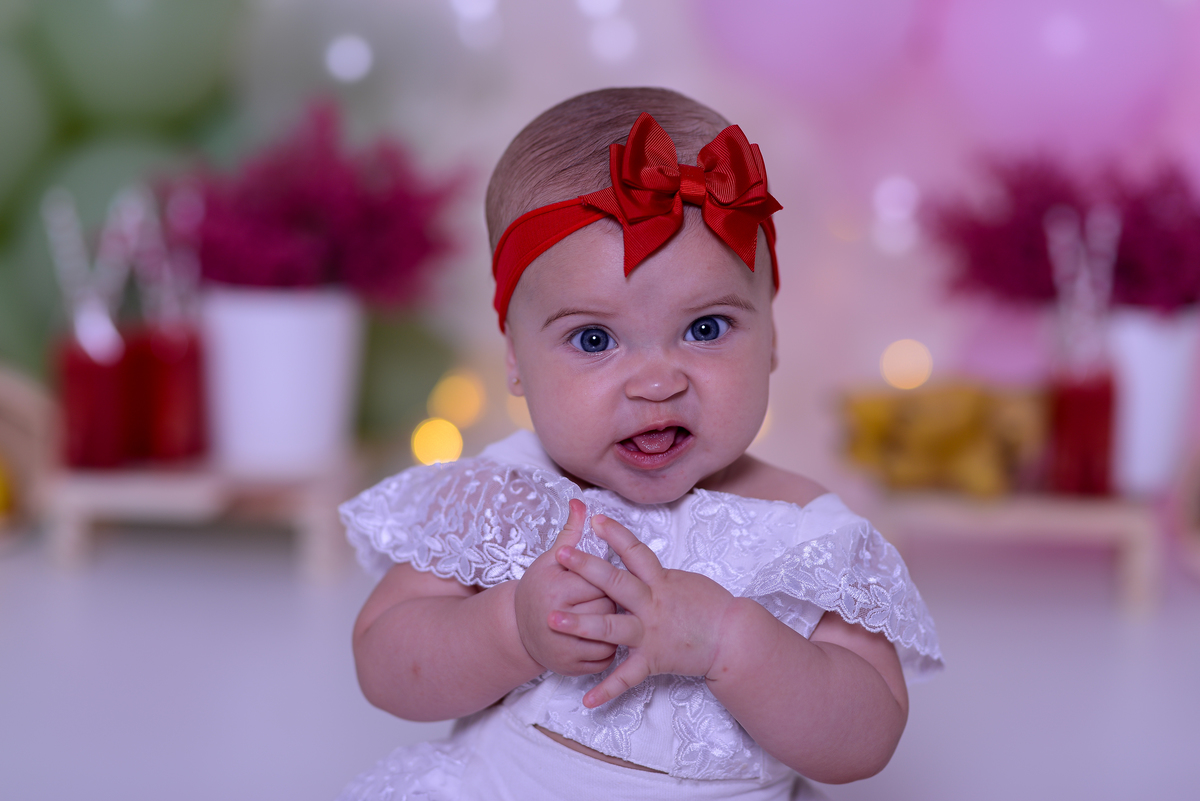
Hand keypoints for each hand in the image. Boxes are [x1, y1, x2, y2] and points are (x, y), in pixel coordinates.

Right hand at [514, 499, 616, 675]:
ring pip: (611, 637)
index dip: (606, 580)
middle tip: (606, 598)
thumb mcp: (550, 558)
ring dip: (616, 629)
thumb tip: (581, 502)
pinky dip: (611, 650)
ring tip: (608, 617)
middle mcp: (558, 622)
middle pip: (608, 609)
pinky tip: (604, 637)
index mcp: (557, 590)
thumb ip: (571, 532)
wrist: (516, 628)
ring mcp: (565, 650)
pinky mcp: (572, 669)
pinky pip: (606, 659)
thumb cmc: (538, 589)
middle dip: (611, 603)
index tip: (602, 578)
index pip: (600, 582)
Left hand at [549, 513, 736, 707]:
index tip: (595, 519)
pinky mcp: (653, 660)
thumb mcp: (684, 581)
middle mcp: (652, 605)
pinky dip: (607, 689)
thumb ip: (657, 575)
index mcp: (661, 582)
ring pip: (611, 627)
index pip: (635, 552)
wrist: (733, 639)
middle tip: (560, 555)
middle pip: (615, 583)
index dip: (615, 534)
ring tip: (553, 620)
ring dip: (581, 624)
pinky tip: (587, 700)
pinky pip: (626, 677)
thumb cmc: (711, 607)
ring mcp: (650, 633)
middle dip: (586, 568)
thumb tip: (638, 562)